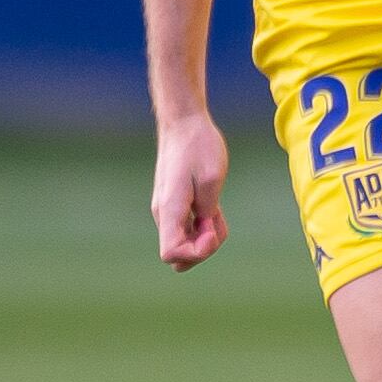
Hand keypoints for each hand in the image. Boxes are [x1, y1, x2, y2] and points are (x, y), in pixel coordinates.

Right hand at [151, 111, 230, 269]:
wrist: (183, 124)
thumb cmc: (198, 146)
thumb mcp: (212, 179)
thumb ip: (208, 212)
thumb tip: (205, 233)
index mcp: (170, 209)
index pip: (171, 254)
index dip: (196, 253)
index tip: (212, 230)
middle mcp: (164, 215)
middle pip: (179, 256)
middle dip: (203, 249)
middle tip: (216, 221)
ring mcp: (167, 212)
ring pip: (185, 244)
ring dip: (206, 237)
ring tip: (217, 210)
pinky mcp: (174, 207)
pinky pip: (187, 230)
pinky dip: (203, 228)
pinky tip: (213, 209)